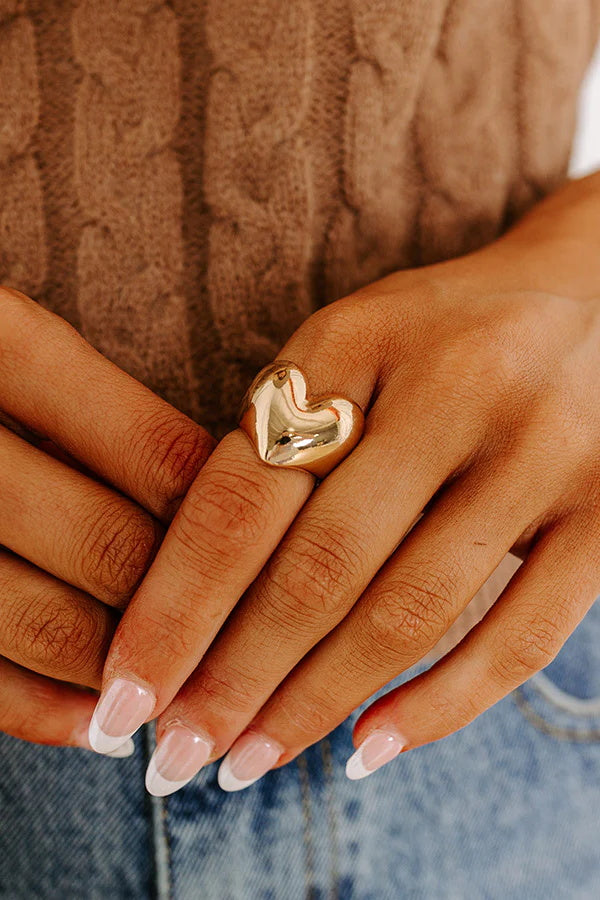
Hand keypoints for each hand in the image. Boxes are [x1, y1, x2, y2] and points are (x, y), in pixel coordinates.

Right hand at [0, 286, 213, 751]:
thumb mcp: (14, 346)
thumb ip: (105, 411)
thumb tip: (226, 500)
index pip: (158, 455)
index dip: (234, 520)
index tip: (281, 556)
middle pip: (113, 549)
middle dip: (191, 608)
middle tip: (254, 642)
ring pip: (49, 624)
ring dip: (132, 670)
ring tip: (189, 692)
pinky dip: (45, 713)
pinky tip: (99, 725)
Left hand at [91, 174, 599, 792]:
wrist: (592, 299)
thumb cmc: (437, 335)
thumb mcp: (347, 346)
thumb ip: (278, 445)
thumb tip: (192, 603)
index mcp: (359, 339)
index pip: (242, 496)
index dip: (173, 609)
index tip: (126, 693)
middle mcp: (455, 391)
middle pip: (320, 569)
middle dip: (232, 681)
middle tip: (174, 756)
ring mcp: (543, 454)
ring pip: (410, 614)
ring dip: (314, 706)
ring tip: (248, 762)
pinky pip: (520, 639)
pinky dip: (436, 709)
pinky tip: (364, 752)